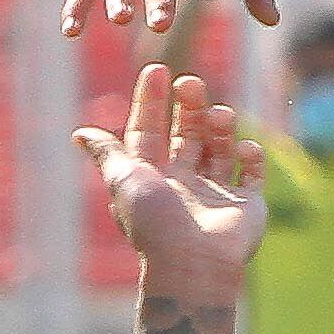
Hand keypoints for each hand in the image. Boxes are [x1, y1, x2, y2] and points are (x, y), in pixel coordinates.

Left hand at [73, 63, 263, 304]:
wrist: (193, 264)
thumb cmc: (154, 221)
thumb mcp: (123, 180)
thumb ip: (107, 154)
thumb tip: (80, 132)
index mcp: (152, 177)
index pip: (150, 131)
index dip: (151, 101)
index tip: (156, 69)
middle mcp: (184, 182)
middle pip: (187, 133)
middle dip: (189, 106)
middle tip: (191, 82)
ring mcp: (217, 193)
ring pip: (220, 147)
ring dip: (220, 126)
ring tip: (220, 114)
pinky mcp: (247, 205)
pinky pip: (253, 173)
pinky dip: (252, 155)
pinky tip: (244, 148)